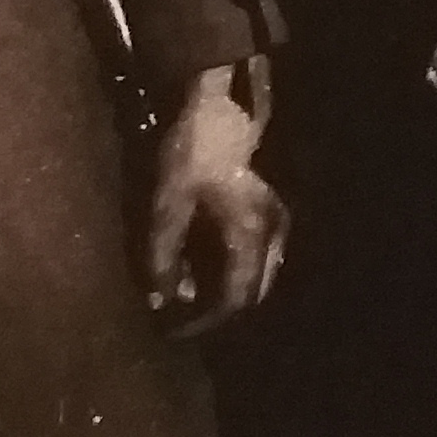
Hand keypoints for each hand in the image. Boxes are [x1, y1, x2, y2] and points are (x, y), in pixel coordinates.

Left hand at [142, 67, 287, 333]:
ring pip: (261, 272)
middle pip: (255, 291)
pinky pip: (261, 253)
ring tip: (191, 291)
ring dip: (230, 289)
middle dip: (220, 309)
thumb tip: (159, 302)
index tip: (174, 329)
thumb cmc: (190, 154)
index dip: (205, 322)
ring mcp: (277, 217)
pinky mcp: (271, 206)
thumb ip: (162, 259)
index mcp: (248, 236)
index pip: (235, 299)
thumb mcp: (167, 207)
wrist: (216, 106)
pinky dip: (236, 268)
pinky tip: (207, 262)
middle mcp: (271, 232)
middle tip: (184, 315)